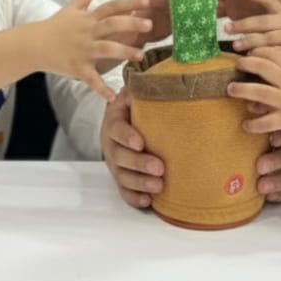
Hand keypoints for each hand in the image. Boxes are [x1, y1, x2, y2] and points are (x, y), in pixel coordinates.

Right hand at [40, 0, 149, 101]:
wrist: (32, 45)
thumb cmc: (54, 27)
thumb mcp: (71, 9)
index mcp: (89, 18)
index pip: (112, 7)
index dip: (129, 2)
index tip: (147, 1)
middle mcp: (88, 32)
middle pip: (112, 24)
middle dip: (131, 23)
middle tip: (150, 24)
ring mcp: (82, 50)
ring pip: (106, 49)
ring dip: (123, 52)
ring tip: (140, 56)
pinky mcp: (77, 67)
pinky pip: (91, 79)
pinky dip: (101, 89)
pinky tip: (113, 97)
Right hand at [99, 87, 164, 208]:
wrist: (124, 116)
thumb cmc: (135, 104)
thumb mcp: (137, 91)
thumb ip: (146, 87)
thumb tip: (170, 79)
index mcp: (114, 120)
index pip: (117, 129)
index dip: (127, 136)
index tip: (140, 142)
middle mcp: (111, 143)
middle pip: (119, 156)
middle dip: (139, 164)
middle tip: (159, 168)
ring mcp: (115, 162)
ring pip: (121, 176)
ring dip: (139, 183)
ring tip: (158, 186)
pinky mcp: (121, 176)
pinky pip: (123, 190)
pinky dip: (134, 197)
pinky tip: (148, 201)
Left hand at [226, 0, 280, 66]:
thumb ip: (268, 13)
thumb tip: (243, 3)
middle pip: (262, 21)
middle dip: (243, 24)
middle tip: (226, 27)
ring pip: (268, 38)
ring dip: (250, 42)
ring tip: (235, 46)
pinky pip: (276, 54)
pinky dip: (264, 57)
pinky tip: (253, 60)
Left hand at [228, 45, 280, 142]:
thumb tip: (266, 59)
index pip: (273, 52)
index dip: (258, 50)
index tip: (248, 52)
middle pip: (262, 67)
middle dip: (245, 64)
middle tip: (236, 66)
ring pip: (258, 92)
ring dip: (241, 89)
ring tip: (230, 89)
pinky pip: (265, 122)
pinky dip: (253, 124)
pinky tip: (245, 125)